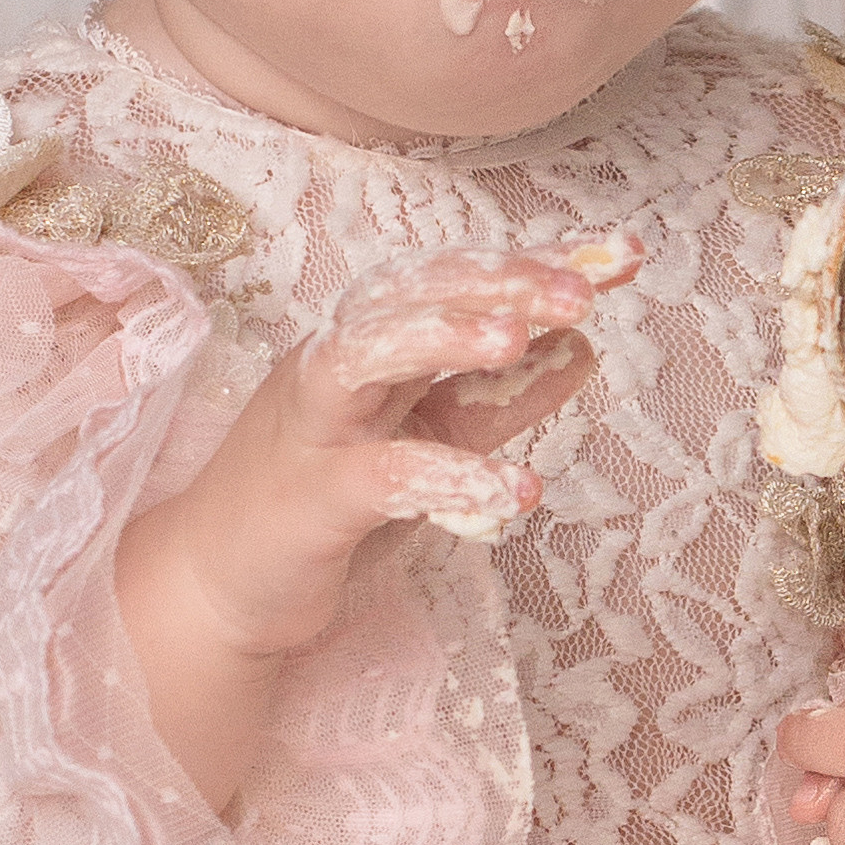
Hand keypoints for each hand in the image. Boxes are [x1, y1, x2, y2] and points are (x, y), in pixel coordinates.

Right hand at [119, 232, 639, 808]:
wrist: (217, 590)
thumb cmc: (327, 504)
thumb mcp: (428, 441)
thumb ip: (498, 398)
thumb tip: (583, 347)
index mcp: (372, 342)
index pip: (459, 282)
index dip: (540, 263)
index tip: (628, 253)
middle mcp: (337, 365)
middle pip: (412, 294)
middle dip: (499, 282)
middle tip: (584, 288)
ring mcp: (316, 427)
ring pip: (368, 352)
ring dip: (443, 336)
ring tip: (522, 337)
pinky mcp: (308, 499)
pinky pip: (378, 474)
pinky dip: (446, 475)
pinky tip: (516, 489)